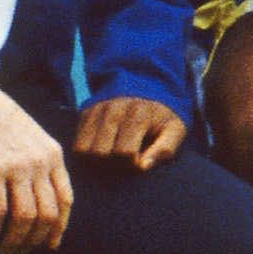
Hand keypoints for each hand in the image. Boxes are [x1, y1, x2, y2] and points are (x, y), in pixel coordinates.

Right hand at [0, 74, 73, 253]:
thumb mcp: (33, 138)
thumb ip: (41, 163)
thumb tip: (40, 196)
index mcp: (53, 155)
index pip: (66, 200)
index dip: (59, 228)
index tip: (50, 245)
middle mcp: (40, 163)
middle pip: (47, 214)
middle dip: (35, 240)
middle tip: (20, 252)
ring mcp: (17, 168)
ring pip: (25, 218)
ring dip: (15, 241)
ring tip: (4, 250)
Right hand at [72, 96, 189, 169]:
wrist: (147, 86)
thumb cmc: (162, 115)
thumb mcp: (175, 129)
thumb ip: (164, 149)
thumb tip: (142, 167)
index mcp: (138, 114)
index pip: (125, 152)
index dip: (131, 165)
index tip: (139, 161)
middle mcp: (113, 109)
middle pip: (100, 153)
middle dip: (112, 164)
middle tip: (124, 161)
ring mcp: (96, 110)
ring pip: (84, 150)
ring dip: (96, 161)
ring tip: (113, 157)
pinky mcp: (85, 114)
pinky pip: (76, 144)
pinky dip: (86, 154)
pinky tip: (102, 151)